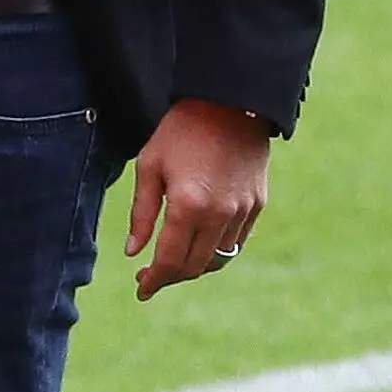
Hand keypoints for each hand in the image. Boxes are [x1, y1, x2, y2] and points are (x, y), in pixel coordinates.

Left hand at [125, 98, 268, 300]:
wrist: (230, 101)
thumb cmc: (182, 129)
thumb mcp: (150, 165)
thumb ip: (142, 214)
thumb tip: (133, 253)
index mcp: (188, 205)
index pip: (170, 260)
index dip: (154, 280)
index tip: (141, 289)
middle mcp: (220, 214)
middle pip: (195, 266)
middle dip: (171, 277)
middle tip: (151, 277)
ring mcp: (243, 210)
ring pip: (219, 258)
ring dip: (195, 266)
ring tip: (174, 261)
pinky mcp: (257, 204)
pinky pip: (237, 241)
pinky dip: (217, 250)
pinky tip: (199, 243)